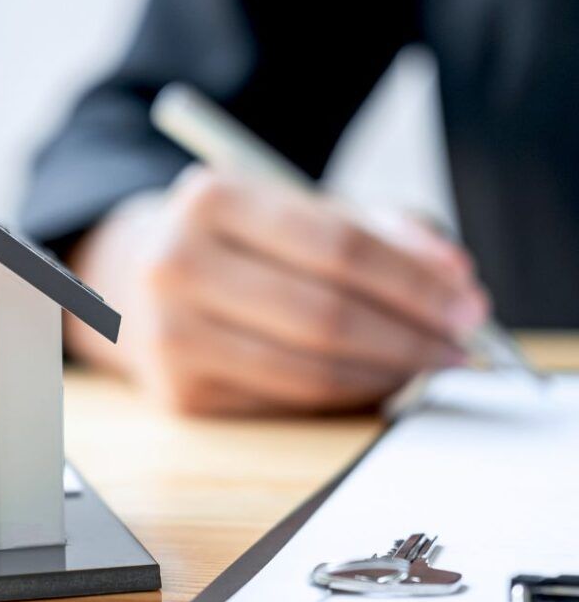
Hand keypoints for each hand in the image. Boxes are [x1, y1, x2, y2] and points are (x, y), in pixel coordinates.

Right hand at [65, 165, 488, 414]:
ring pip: (310, 370)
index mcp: (210, 198)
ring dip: (387, 373)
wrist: (134, 278)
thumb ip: (374, 231)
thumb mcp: (292, 208)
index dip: (413, 280)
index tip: (467, 300)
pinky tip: (373, 380)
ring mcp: (170, 334)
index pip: (336, 245)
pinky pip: (287, 402)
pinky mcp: (177, 392)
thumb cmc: (234, 241)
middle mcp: (177, 264)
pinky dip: (345, 396)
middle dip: (411, 335)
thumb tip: (451, 280)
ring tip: (426, 363)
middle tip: (459, 343)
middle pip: (326, 314)